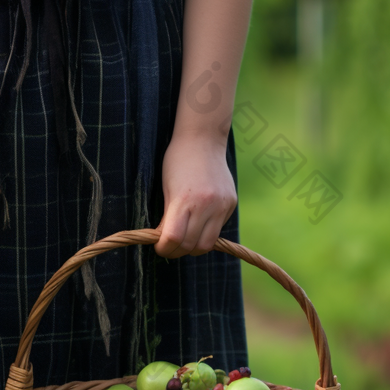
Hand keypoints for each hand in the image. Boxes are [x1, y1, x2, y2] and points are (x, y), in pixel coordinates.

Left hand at [155, 132, 236, 257]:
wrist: (203, 139)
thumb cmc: (177, 161)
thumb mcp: (166, 189)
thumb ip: (168, 217)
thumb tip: (166, 242)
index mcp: (185, 200)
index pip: (173, 239)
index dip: (164, 248)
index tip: (159, 247)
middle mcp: (206, 205)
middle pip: (191, 246)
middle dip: (177, 251)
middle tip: (169, 246)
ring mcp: (221, 205)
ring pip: (208, 244)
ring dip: (194, 246)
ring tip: (184, 238)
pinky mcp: (231, 203)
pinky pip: (218, 229)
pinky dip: (206, 232)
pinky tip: (199, 223)